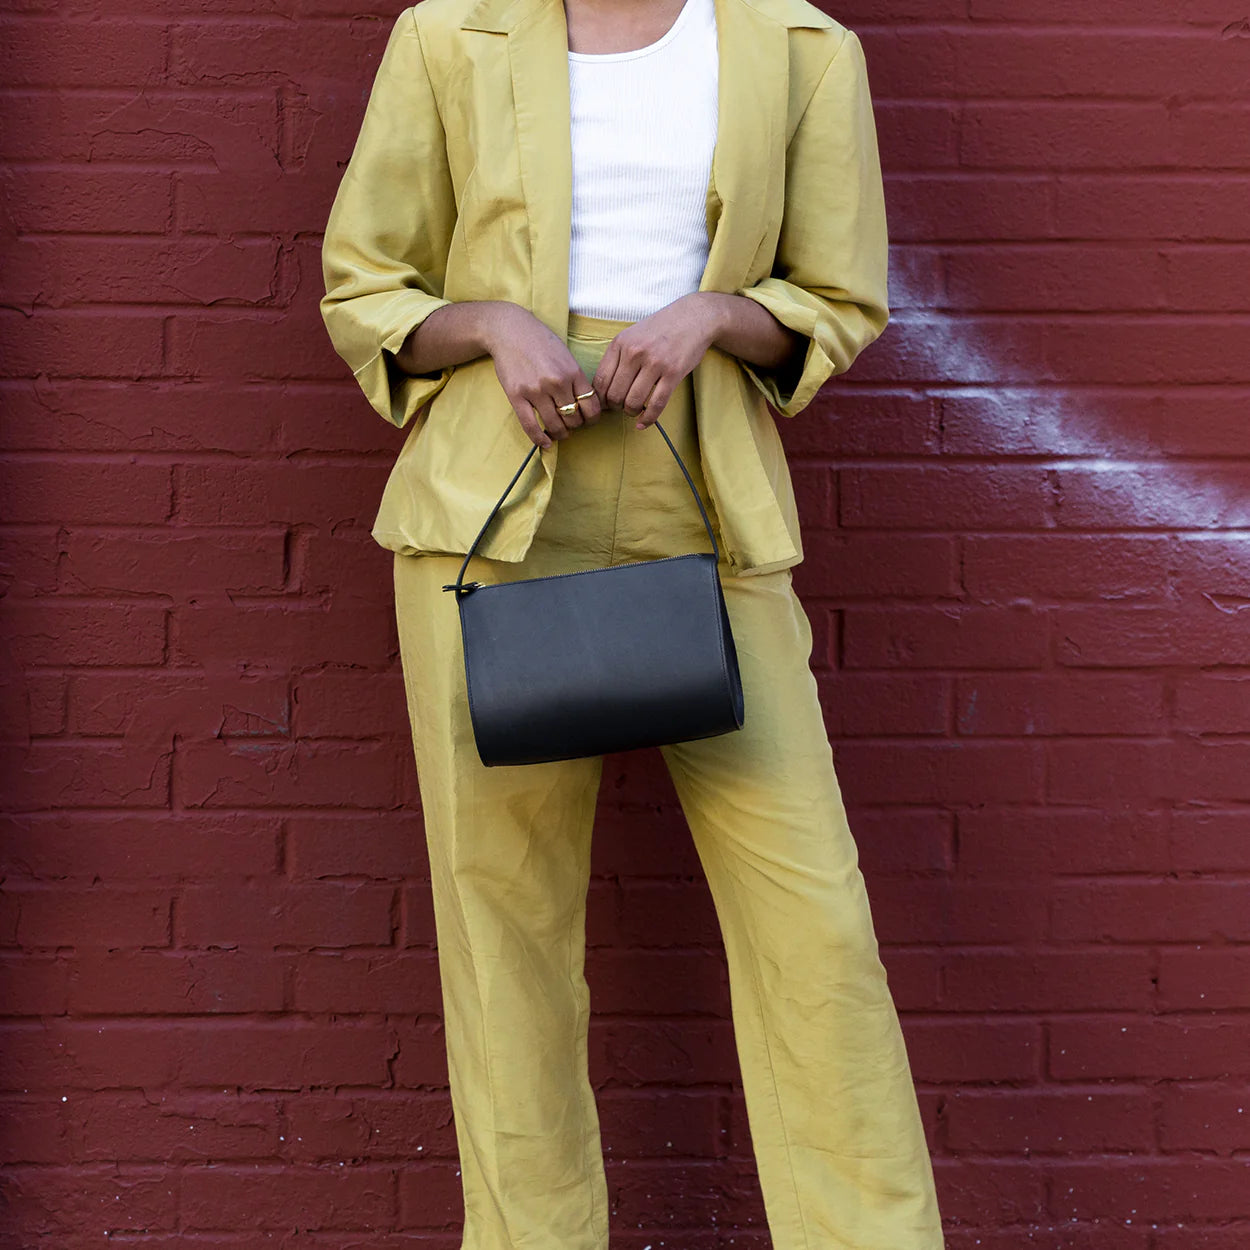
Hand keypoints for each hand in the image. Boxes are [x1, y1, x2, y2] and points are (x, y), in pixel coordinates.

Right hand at [483, 303, 603, 448]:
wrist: (509, 330)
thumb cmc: (539, 342)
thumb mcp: (565, 355)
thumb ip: (575, 378)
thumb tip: (585, 403)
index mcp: (572, 372)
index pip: (591, 406)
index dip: (592, 418)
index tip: (588, 420)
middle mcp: (557, 382)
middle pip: (575, 419)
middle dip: (576, 426)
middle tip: (571, 425)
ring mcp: (536, 390)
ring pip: (556, 425)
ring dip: (560, 433)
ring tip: (559, 433)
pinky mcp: (517, 396)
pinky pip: (531, 425)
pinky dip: (539, 439)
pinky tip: (545, 443)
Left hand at [592, 293, 724, 429]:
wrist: (693, 317)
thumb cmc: (660, 329)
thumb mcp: (632, 335)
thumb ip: (617, 358)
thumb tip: (603, 390)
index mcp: (620, 343)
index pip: (601, 380)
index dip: (600, 398)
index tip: (605, 403)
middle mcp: (634, 352)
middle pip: (614, 395)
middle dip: (615, 407)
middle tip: (621, 407)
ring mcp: (654, 363)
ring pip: (633, 402)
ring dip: (631, 412)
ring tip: (634, 410)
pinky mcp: (673, 373)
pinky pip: (656, 404)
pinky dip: (648, 419)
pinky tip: (643, 423)